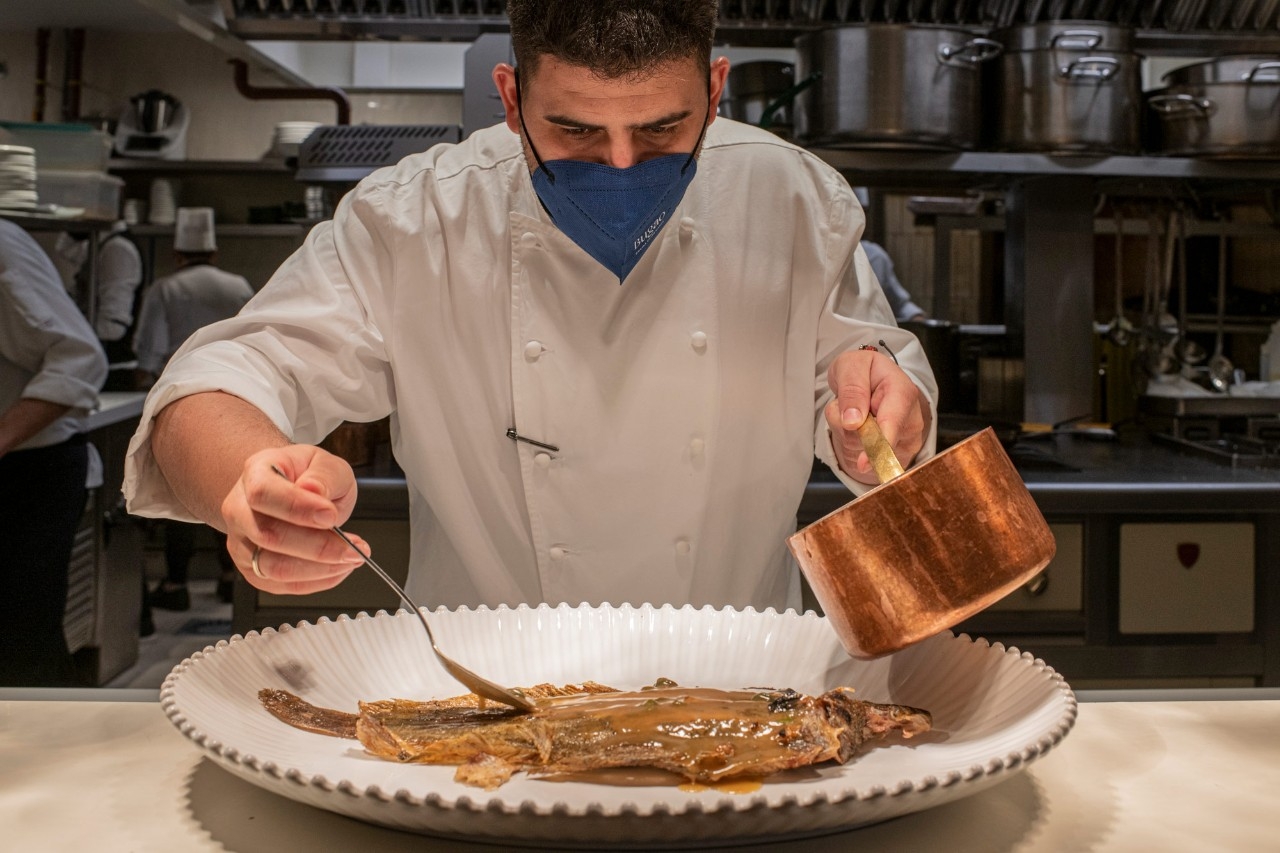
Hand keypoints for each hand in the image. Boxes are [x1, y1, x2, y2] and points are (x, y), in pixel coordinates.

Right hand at [220, 445, 368, 594]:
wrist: (292, 490)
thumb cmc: (308, 475)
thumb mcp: (326, 462)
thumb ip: (324, 476)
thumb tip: (314, 490)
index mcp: (255, 473)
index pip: (263, 494)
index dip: (297, 508)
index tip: (330, 516)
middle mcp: (239, 509)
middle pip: (268, 536)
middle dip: (318, 547)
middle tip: (354, 547)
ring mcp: (242, 542)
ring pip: (273, 568)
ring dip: (320, 569)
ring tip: (351, 557)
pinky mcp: (252, 569)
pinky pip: (282, 585)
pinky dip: (317, 581)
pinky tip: (338, 567)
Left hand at [824, 346, 931, 485]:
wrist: (870, 379)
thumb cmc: (862, 369)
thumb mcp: (850, 366)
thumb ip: (851, 390)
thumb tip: (852, 422)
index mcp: (903, 391)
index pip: (893, 424)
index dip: (878, 444)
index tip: (862, 464)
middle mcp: (911, 418)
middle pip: (877, 443)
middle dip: (851, 433)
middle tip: (847, 407)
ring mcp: (907, 438)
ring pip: (868, 453)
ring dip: (850, 437)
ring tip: (856, 414)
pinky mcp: (899, 453)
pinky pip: (869, 460)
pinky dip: (855, 446)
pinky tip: (861, 428)